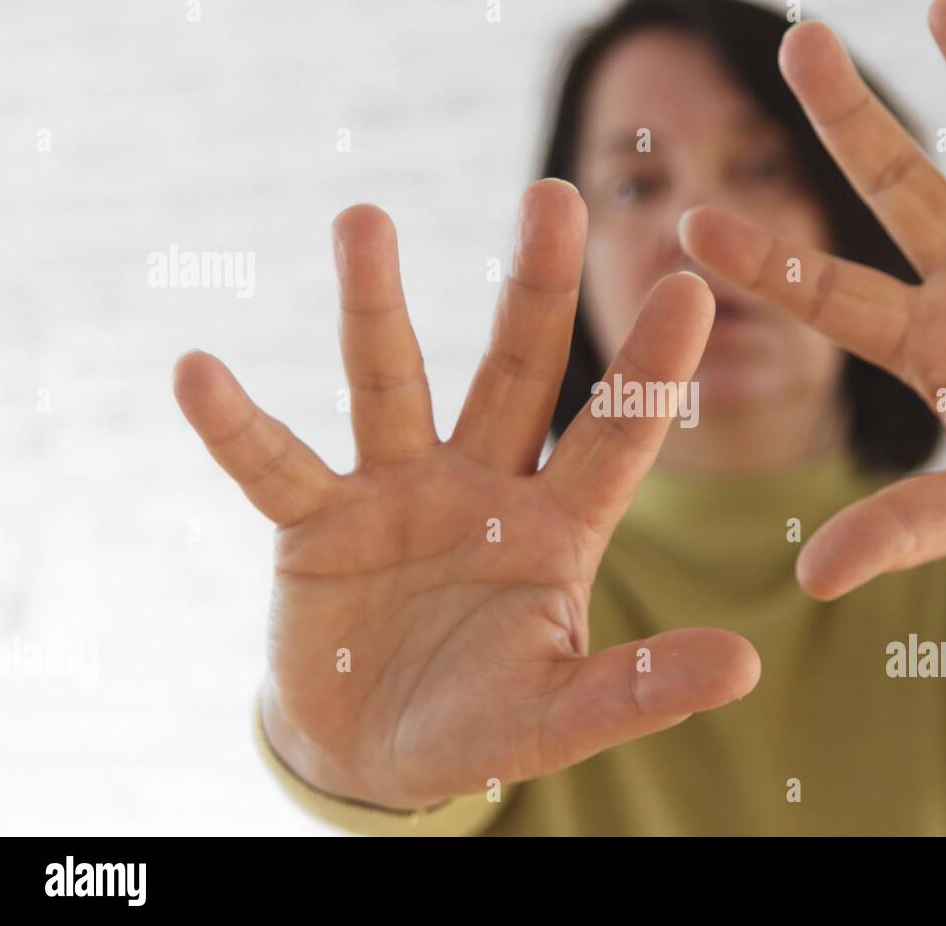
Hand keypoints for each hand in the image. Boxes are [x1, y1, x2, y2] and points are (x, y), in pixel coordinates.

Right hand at [174, 181, 758, 808]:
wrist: (374, 752)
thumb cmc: (480, 725)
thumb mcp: (559, 715)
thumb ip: (640, 691)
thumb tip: (747, 669)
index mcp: (557, 527)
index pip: (615, 434)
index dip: (650, 367)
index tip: (691, 287)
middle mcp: (482, 487)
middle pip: (515, 373)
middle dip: (533, 288)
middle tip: (553, 192)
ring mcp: (396, 494)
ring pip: (390, 383)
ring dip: (375, 306)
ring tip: (365, 218)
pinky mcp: (316, 523)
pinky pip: (274, 466)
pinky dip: (236, 428)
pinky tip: (198, 371)